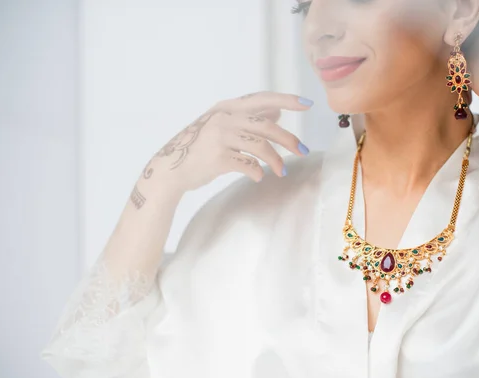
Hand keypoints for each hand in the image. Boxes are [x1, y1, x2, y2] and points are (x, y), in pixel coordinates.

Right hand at [133, 92, 312, 204]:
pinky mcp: (217, 158)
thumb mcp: (221, 127)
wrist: (170, 170)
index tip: (308, 103)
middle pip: (266, 125)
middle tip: (302, 151)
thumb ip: (248, 119)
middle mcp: (223, 118)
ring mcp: (219, 137)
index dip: (286, 100)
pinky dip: (257, 171)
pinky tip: (259, 177)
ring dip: (275, 160)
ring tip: (281, 172)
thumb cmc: (199, 148)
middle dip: (289, 139)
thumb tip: (277, 114)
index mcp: (226, 108)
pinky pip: (248, 164)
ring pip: (260, 145)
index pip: (262, 99)